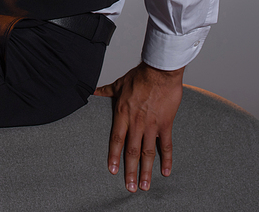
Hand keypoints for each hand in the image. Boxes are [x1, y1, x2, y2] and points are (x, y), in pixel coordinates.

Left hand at [94, 61, 183, 191]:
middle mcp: (136, 122)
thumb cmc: (140, 76)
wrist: (160, 71)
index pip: (116, 139)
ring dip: (146, 171)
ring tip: (144, 186)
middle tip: (130, 187)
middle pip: (132, 151)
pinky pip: (166, 145)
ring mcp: (152, 125)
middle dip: (130, 170)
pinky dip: (166, 159)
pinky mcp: (165, 124)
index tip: (112, 170)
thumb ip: (105, 91)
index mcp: (123, 113)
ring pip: (148, 152)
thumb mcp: (119, 84)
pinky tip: (166, 172)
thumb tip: (91, 91)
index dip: (114, 156)